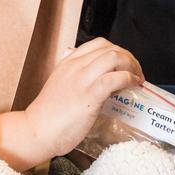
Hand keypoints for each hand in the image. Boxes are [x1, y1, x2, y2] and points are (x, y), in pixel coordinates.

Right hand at [22, 37, 142, 157]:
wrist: (36, 131)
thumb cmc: (48, 115)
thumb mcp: (59, 84)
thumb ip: (73, 74)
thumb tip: (91, 72)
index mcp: (68, 62)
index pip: (99, 44)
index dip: (118, 51)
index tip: (125, 64)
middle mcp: (75, 66)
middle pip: (110, 48)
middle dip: (129, 58)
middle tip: (136, 71)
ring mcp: (82, 79)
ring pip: (114, 57)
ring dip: (132, 66)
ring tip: (137, 78)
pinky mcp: (89, 95)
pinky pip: (115, 78)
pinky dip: (129, 78)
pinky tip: (133, 85)